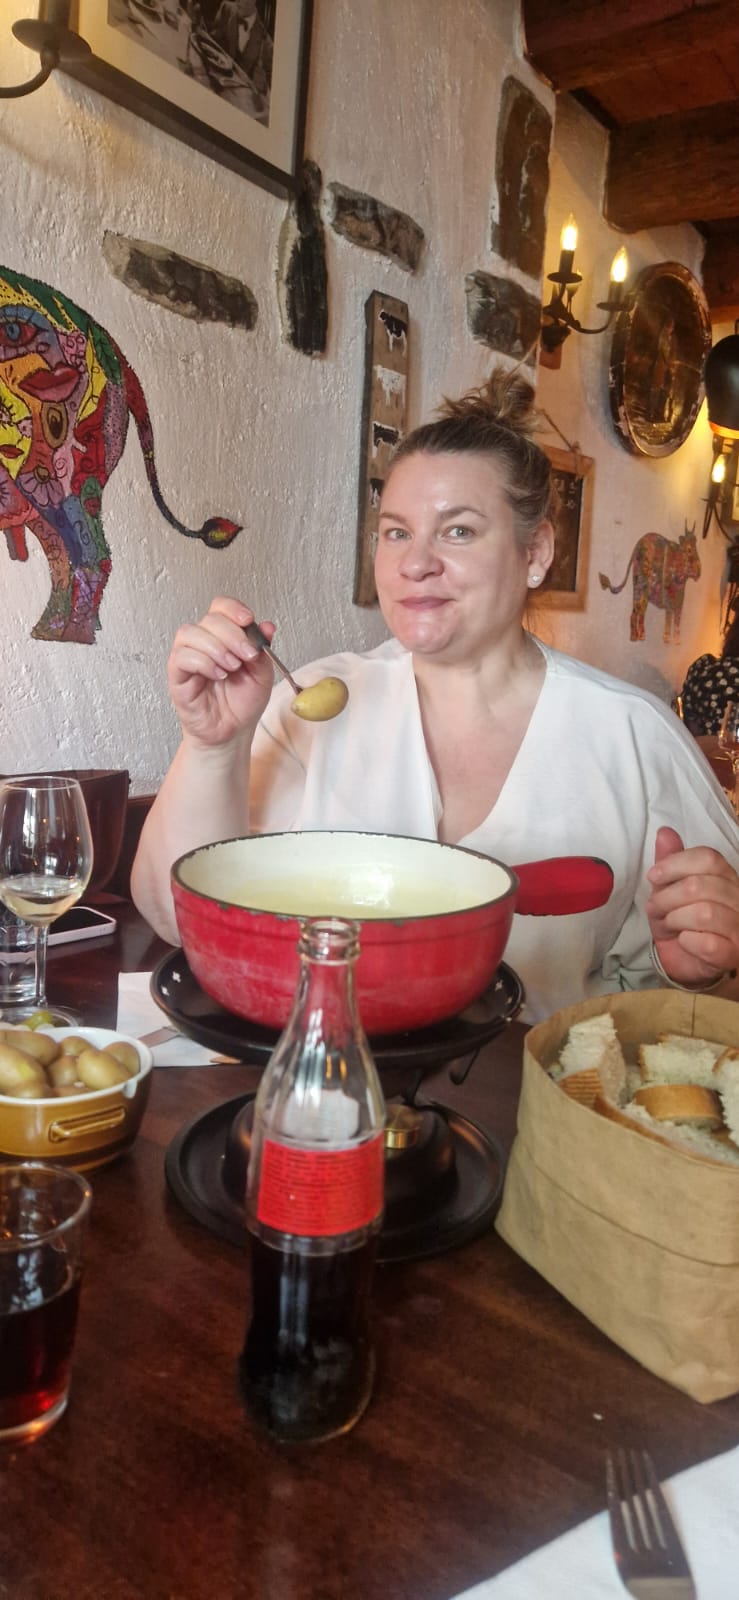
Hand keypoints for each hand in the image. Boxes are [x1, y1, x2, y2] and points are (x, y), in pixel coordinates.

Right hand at [167, 596, 275, 748]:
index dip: (233, 609)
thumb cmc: (242, 702)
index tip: (248, 620)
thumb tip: (267, 626)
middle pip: (209, 619)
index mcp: (223, 636)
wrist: (232, 731)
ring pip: (190, 633)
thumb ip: (263, 649)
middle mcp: (203, 643)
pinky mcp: (177, 675)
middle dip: (232, 634)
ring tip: (232, 667)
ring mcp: (187, 658)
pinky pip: (182, 657)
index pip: (220, 607)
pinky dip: (203, 663)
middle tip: (247, 655)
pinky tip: (218, 675)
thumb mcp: (262, 673)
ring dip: (216, 647)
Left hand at [646, 825, 738, 985]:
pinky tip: (683, 941)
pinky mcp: (733, 955)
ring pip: (704, 913)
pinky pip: (709, 943)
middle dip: (668, 897)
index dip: (676, 864)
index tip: (654, 876)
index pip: (708, 858)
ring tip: (668, 925)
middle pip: (700, 886)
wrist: (689, 962)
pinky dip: (688, 941)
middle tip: (656, 909)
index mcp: (726, 877)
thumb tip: (665, 832)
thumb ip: (671, 862)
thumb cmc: (681, 922)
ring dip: (675, 919)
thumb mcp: (669, 890)